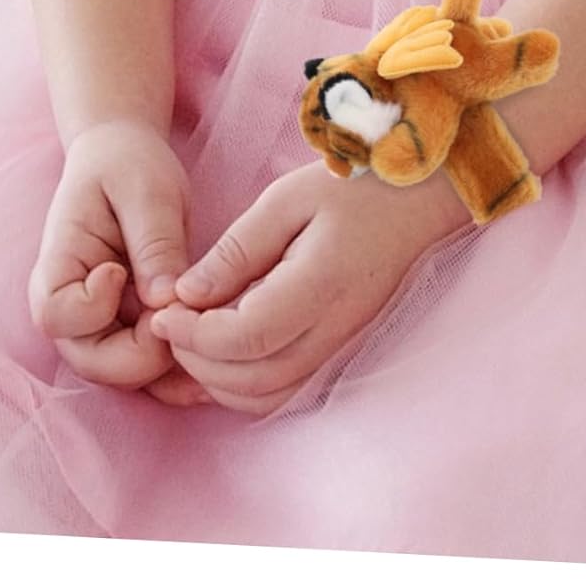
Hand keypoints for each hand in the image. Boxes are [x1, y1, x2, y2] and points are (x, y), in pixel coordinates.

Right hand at [28, 117, 190, 393]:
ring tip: (217, 345)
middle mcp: (72, 307)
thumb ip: (154, 244)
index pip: (56, 316)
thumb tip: (165, 301)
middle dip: (144, 354)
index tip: (121, 271)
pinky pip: (151, 363)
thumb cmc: (128, 165)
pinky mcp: (132, 328)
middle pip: (92, 362)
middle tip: (187, 315)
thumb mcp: (147, 190)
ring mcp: (101, 324)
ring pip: (126, 373)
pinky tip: (218, 354)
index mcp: (58, 265)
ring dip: (168, 367)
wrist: (126, 158)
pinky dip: (181, 367)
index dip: (93, 307)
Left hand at [146, 158, 466, 414]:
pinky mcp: (341, 352)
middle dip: (196, 362)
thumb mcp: (288, 199)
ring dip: (217, 381)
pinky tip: (221, 353)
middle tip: (168, 323)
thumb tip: (186, 294)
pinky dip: (244, 386)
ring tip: (189, 337)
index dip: (194, 335)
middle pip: (251, 381)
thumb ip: (237, 249)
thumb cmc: (355, 188)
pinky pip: (286, 391)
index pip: (246, 338)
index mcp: (321, 286)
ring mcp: (342, 348)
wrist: (422, 200)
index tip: (164, 309)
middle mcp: (335, 330)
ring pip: (267, 397)